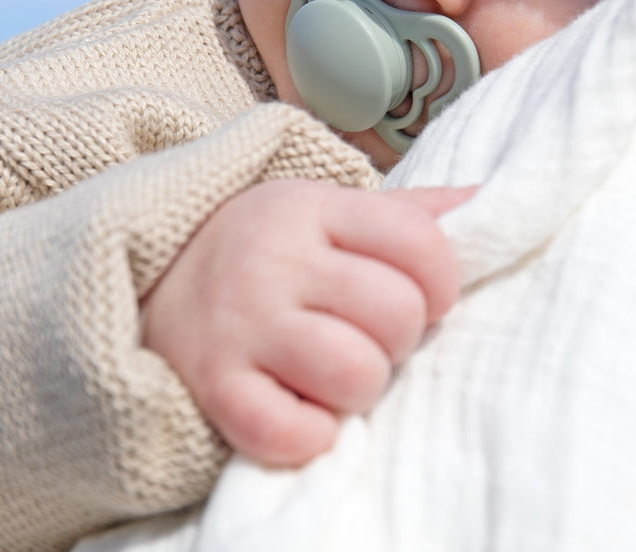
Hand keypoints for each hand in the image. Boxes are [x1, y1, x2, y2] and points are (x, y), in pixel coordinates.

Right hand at [140, 178, 469, 466]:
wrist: (150, 283)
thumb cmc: (262, 250)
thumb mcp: (323, 209)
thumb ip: (405, 210)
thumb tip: (486, 201)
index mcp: (311, 208)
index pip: (418, 240)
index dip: (442, 279)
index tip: (425, 294)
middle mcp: (276, 261)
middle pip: (396, 313)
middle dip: (400, 336)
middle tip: (369, 332)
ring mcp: (242, 326)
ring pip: (356, 373)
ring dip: (362, 386)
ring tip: (338, 370)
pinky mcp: (214, 388)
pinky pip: (295, 431)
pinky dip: (313, 434)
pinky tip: (303, 407)